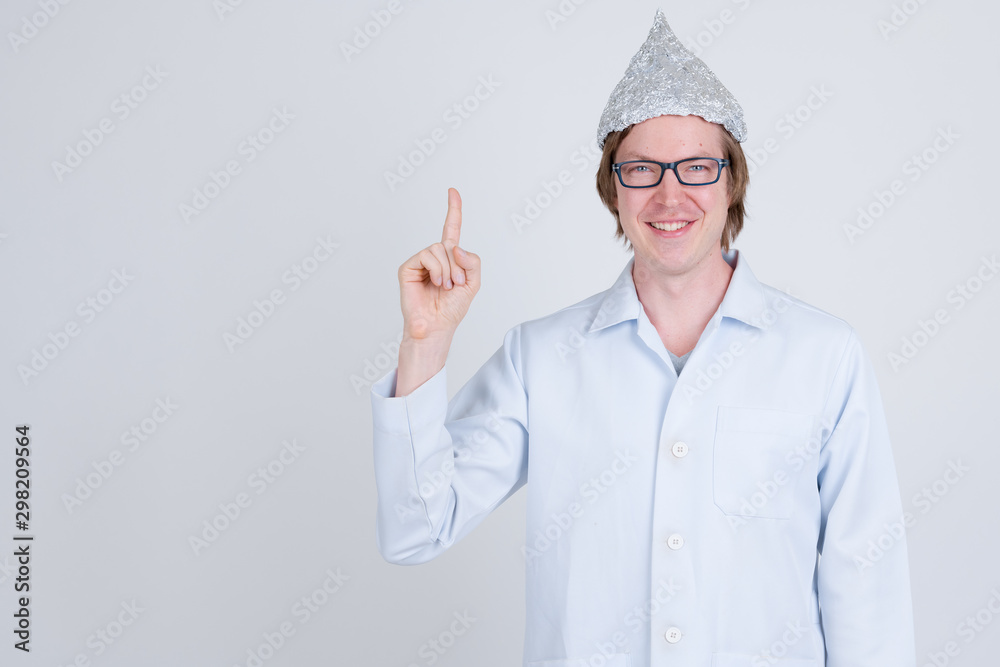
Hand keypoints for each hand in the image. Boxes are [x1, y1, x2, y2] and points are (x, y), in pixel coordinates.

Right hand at [398, 188, 480, 343]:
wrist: (436, 326)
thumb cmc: (452, 309)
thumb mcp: (473, 283)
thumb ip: (472, 262)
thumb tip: (454, 247)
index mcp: (449, 258)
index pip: (451, 229)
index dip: (453, 210)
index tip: (453, 191)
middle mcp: (434, 257)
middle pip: (449, 244)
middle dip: (458, 265)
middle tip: (455, 284)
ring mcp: (420, 261)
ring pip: (439, 248)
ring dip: (447, 269)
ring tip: (444, 286)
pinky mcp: (408, 267)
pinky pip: (426, 255)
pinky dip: (436, 269)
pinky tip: (435, 283)